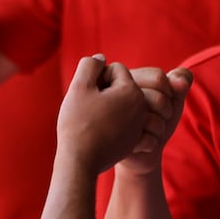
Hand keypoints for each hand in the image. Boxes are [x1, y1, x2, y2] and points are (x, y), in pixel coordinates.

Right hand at [55, 55, 152, 175]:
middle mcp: (141, 107)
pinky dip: (113, 125)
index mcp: (132, 91)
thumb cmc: (78, 123)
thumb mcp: (79, 86)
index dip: (96, 78)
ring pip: (122, 105)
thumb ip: (90, 65)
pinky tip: (99, 133)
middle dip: (105, 93)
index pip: (115, 70)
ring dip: (109, 108)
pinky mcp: (133, 141)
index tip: (87, 95)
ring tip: (94, 121)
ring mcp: (139, 126)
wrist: (80, 160)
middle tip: (89, 108)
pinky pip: (124, 123)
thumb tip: (101, 58)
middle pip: (121, 87)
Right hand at [119, 67, 192, 175]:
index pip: (158, 77)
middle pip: (158, 99)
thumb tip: (181, 83)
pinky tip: (140, 141)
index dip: (168, 92)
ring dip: (159, 128)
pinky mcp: (114, 139)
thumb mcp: (171, 96)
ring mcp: (112, 118)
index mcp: (126, 78)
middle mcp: (115, 95)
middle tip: (155, 117)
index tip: (158, 100)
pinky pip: (146, 139)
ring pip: (152, 120)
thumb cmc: (155, 117)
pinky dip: (151, 142)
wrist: (142, 148)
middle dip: (166, 112)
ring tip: (147, 129)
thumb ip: (180, 79)